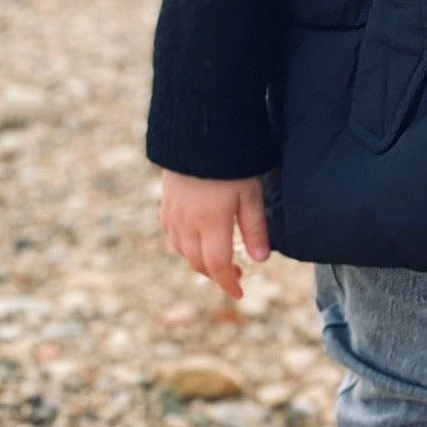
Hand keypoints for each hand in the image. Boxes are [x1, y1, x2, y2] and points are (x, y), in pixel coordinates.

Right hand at [158, 170, 269, 299]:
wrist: (197, 133)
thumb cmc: (231, 161)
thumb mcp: (251, 193)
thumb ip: (255, 228)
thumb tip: (261, 260)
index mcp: (211, 222)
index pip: (218, 266)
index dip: (229, 284)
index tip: (240, 294)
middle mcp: (188, 223)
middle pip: (198, 263)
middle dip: (216, 275)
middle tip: (236, 273)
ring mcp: (173, 214)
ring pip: (182, 251)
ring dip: (200, 261)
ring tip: (219, 257)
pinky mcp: (165, 203)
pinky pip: (172, 235)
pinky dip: (184, 245)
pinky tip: (197, 239)